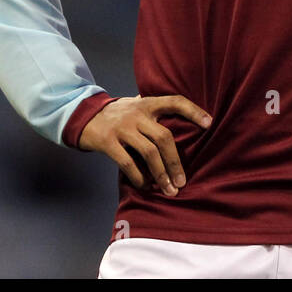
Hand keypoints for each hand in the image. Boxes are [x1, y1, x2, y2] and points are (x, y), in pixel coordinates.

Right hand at [78, 94, 211, 195]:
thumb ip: (154, 111)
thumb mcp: (135, 105)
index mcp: (147, 103)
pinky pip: (128, 163)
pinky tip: (145, 186)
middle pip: (164, 138)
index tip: (209, 124)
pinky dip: (139, 177)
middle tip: (182, 182)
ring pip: (149, 152)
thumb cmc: (117, 114)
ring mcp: (122, 128)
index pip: (175, 102)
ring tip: (169, 190)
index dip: (193, 111)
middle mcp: (137, 114)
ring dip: (161, 174)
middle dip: (175, 162)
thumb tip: (184, 121)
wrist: (82, 115)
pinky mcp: (108, 142)